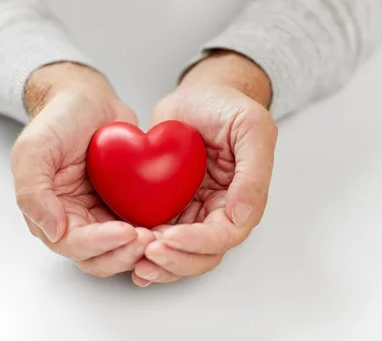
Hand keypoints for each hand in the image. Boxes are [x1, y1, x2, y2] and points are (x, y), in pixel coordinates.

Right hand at [12, 62, 154, 277]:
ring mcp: (100, 216)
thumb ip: (32, 192)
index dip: (99, 243)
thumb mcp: (33, 150)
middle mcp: (74, 222)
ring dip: (139, 250)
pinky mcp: (124, 207)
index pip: (72, 244)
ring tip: (161, 236)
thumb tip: (53, 231)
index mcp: (47, 214)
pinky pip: (139, 229)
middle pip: (98, 257)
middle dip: (124, 253)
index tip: (126, 231)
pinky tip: (169, 228)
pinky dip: (152, 234)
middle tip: (149, 239)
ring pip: (120, 251)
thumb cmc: (57, 120)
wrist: (88, 100)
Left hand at [132, 51, 277, 286]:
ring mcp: (193, 212)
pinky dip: (145, 249)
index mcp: (242, 199)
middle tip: (148, 253)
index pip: (224, 236)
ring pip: (180, 254)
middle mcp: (218, 212)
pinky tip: (127, 252)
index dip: (198, 243)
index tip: (169, 237)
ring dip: (160, 264)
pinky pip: (159, 236)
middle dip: (176, 261)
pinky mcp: (169, 206)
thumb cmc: (227, 106)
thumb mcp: (251, 128)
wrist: (198, 95)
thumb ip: (254, 173)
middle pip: (202, 255)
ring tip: (137, 262)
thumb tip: (241, 216)